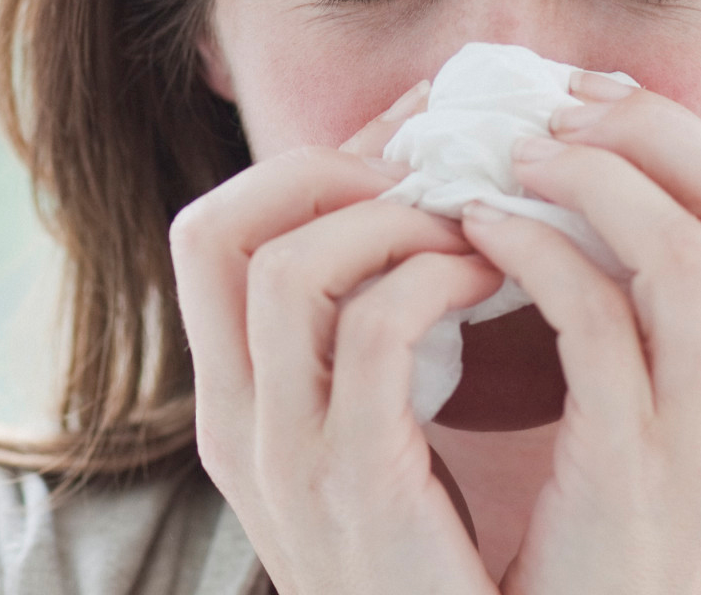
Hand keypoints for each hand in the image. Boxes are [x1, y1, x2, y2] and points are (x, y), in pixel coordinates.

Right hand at [169, 80, 502, 594]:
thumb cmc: (440, 559)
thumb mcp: (379, 441)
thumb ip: (373, 346)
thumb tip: (426, 214)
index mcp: (237, 403)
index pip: (208, 234)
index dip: (300, 167)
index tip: (403, 147)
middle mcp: (237, 422)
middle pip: (216, 230)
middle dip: (329, 171)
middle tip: (432, 168)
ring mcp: (285, 456)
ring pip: (288, 268)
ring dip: (392, 218)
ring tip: (472, 223)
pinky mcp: (354, 482)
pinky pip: (373, 332)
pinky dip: (434, 277)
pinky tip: (491, 277)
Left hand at [457, 72, 700, 594]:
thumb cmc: (595, 523)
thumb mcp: (645, 406)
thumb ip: (633, 309)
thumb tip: (571, 184)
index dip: (668, 127)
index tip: (581, 95)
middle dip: (643, 129)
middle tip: (545, 107)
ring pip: (682, 249)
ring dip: (587, 179)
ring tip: (505, 156)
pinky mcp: (634, 464)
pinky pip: (597, 321)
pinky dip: (534, 252)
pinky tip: (475, 229)